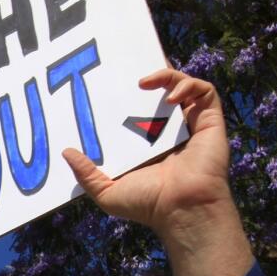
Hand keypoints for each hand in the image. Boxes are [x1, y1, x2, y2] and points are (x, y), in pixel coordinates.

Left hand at [62, 69, 252, 275]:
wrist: (181, 209)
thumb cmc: (147, 205)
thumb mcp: (107, 192)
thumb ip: (86, 174)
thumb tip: (66, 152)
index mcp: (146, 143)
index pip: (136, 110)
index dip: (125, 94)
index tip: (107, 82)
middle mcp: (168, 131)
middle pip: (159, 92)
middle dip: (147, 74)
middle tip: (127, 65)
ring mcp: (189, 125)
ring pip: (182, 86)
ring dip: (166, 75)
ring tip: (144, 81)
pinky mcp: (209, 122)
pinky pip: (205, 92)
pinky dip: (189, 86)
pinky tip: (170, 97)